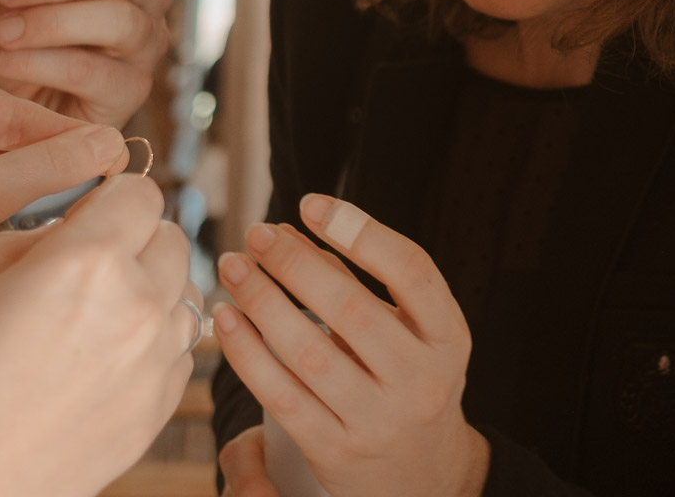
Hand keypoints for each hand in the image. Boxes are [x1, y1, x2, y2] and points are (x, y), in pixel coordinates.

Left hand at [0, 86, 131, 359]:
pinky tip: (44, 220)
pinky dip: (16, 206)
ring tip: (86, 195)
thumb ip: (44, 168)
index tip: (111, 147)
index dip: (62, 129)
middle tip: (108, 171)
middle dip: (53, 155)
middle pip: (6, 136)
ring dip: (37, 182)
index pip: (8, 108)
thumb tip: (107, 143)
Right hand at [0, 174, 197, 496]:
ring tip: (92, 317)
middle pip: (172, 239)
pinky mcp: (156, 410)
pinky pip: (177, 352)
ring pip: (182, 296)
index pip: (142, 193)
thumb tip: (68, 228)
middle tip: (87, 264)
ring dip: (150, 292)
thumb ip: (30, 238)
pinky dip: (151, 344)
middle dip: (135, 239)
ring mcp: (154, 363)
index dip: (112, 197)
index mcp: (87, 261)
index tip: (91, 213)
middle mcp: (136, 307)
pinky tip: (99, 361)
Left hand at [213, 195, 490, 496]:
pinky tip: (226, 318)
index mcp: (449, 336)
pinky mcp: (336, 451)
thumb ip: (358, 284)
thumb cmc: (409, 382)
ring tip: (233, 266)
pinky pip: (281, 394)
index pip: (411, 270)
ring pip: (309, 352)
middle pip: (350, 308)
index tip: (310, 204)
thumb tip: (289, 233)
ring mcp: (379, 419)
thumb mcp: (411, 333)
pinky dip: (246, 352)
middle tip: (256, 233)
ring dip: (262, 300)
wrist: (425, 477)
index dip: (359, 231)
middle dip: (294, 263)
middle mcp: (421, 379)